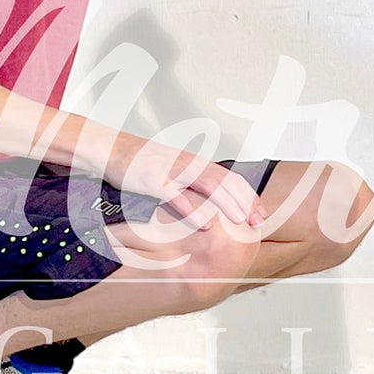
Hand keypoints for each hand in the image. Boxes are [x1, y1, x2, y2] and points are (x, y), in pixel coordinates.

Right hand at [103, 138, 266, 232]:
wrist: (112, 149)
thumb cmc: (143, 164)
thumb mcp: (175, 170)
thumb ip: (194, 183)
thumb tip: (213, 202)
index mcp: (196, 164)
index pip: (232, 178)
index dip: (249, 196)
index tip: (261, 213)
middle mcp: (189, 165)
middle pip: (225, 181)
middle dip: (245, 202)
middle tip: (258, 222)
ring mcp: (172, 171)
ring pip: (208, 185)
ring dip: (227, 203)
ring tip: (240, 221)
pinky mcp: (154, 180)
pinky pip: (176, 196)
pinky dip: (191, 210)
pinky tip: (204, 224)